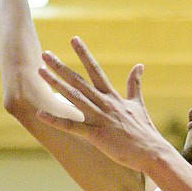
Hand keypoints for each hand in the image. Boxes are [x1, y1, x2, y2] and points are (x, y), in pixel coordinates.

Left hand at [35, 36, 169, 171]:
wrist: (151, 151)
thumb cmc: (144, 129)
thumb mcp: (138, 103)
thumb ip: (134, 84)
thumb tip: (139, 65)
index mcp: (113, 96)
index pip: (96, 69)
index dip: (84, 54)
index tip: (73, 39)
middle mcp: (104, 103)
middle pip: (79, 81)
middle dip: (61, 67)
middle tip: (45, 54)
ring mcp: (99, 118)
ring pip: (73, 97)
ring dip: (55, 84)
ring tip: (40, 72)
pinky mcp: (96, 135)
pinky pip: (72, 126)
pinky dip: (56, 120)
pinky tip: (41, 113)